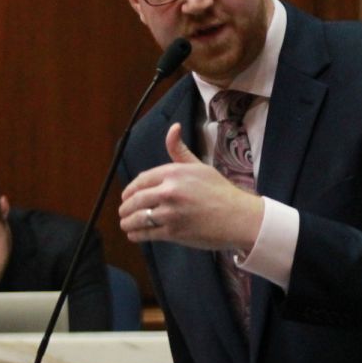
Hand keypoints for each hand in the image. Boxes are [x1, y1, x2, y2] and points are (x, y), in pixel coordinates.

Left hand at [120, 123, 263, 250]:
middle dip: (125, 207)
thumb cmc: (221, 191)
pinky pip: (146, 233)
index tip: (127, 196)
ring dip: (127, 222)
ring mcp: (170, 213)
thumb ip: (180, 150)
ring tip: (126, 224)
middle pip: (135, 199)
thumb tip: (173, 127)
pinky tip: (135, 234)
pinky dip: (136, 235)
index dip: (130, 190)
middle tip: (124, 212)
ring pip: (137, 218)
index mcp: (174, 173)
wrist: (238, 217)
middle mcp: (169, 191)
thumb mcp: (200, 166)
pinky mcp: (173, 232)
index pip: (141, 180)